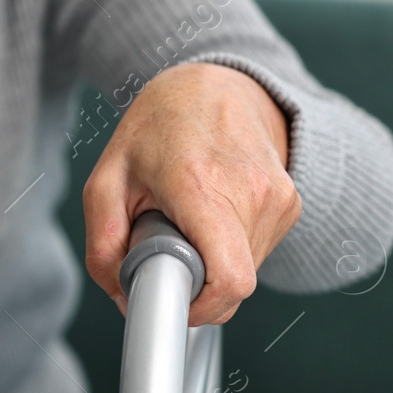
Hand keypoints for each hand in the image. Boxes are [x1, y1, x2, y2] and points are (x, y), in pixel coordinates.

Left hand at [83, 62, 299, 325]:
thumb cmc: (157, 127)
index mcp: (203, 186)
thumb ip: (102, 247)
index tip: (174, 301)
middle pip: (232, 285)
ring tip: (189, 220)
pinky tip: (212, 214)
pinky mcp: (291, 204)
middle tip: (167, 246)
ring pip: (245, 272)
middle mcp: (252, 193)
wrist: (214, 83)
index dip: (201, 309)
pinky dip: (228, 249)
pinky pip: (256, 254)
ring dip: (211, 264)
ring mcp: (279, 199)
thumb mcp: (105, 181)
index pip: (229, 280)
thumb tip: (121, 297)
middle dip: (194, 282)